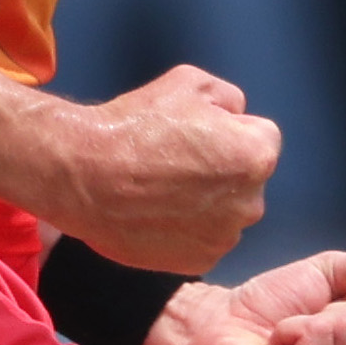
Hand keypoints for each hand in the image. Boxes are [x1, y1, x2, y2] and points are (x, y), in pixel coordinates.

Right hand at [37, 65, 277, 274]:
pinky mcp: (198, 262)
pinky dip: (188, 229)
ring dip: (207, 202)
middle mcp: (251, 202)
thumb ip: (229, 98)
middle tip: (175, 162)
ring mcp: (224, 237)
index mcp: (256, 155)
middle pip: (245, 179)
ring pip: (226, 212)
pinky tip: (156, 213)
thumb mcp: (191, 82)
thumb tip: (237, 117)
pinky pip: (204, 239)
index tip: (192, 133)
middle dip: (222, 169)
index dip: (226, 130)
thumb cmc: (136, 124)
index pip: (261, 136)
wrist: (84, 175)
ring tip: (162, 189)